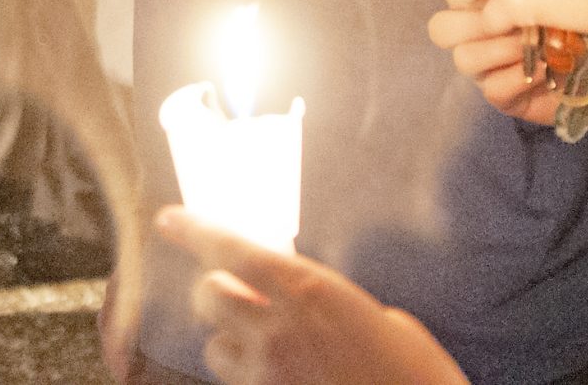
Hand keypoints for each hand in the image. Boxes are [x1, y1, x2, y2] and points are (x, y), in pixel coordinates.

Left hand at [157, 209, 469, 384]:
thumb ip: (334, 307)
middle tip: (234, 296)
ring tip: (264, 348)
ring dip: (229, 343)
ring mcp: (268, 375)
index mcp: (310, 291)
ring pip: (214, 349)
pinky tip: (280, 376)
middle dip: (215, 292)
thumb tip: (313, 309)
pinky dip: (249, 376)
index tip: (168, 219)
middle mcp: (278, 329)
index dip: (194, 230)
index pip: (232, 249)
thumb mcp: (387, 323)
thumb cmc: (419, 377)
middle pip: (207, 296)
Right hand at [425, 1, 557, 125]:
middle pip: (442, 28)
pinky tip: (548, 68)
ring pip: (463, 58)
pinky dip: (518, 77)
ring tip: (534, 44)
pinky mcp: (511, 97)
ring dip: (497, 48)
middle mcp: (483, 31)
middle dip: (471, 20)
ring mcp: (494, 67)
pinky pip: (492, 90)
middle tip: (510, 16)